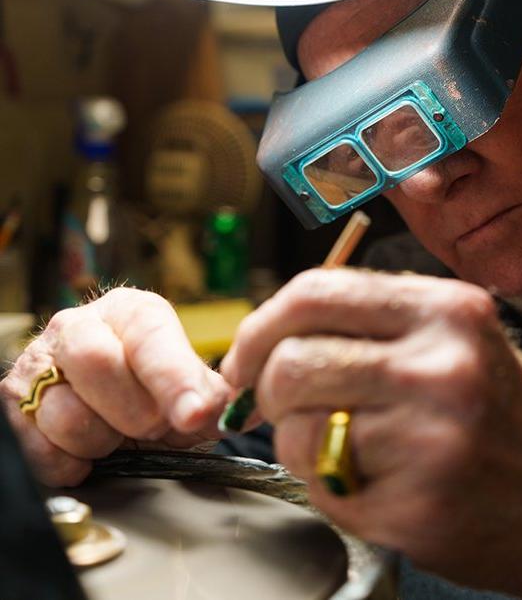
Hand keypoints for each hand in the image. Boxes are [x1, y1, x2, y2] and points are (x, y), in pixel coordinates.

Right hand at [1, 288, 229, 486]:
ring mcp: (40, 361)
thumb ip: (218, 398)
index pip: (151, 338)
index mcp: (134, 313)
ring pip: (64, 412)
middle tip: (153, 428)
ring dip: (103, 441)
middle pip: (97, 363)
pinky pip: (35, 446)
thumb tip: (244, 412)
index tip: (195, 413)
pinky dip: (69, 462)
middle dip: (134, 412)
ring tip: (118, 436)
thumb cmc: (154, 392)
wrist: (108, 405)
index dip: (174, 378)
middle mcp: (81, 326)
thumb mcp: (191, 389)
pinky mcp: (13, 401)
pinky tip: (88, 452)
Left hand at [221, 268, 521, 599]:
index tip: (243, 360)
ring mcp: (431, 438)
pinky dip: (328, 486)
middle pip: (291, 362)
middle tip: (277, 409)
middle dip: (265, 391)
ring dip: (297, 443)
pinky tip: (372, 484)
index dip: (259, 327)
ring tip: (339, 448)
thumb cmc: (504, 417)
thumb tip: (273, 333)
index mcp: (445, 309)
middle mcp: (441, 364)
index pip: (314, 291)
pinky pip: (323, 486)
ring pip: (295, 429)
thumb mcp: (456, 342)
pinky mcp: (419, 506)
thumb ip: (373, 326)